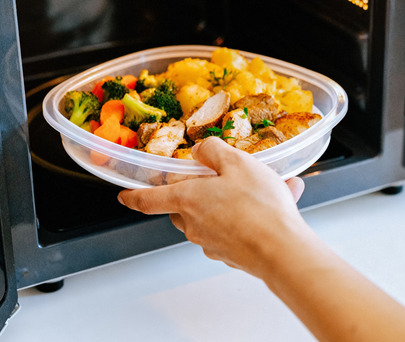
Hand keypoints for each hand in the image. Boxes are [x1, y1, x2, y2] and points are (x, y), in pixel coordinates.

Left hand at [117, 136, 308, 277]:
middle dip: (198, 194)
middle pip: (183, 208)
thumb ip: (213, 150)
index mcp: (187, 200)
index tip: (124, 197)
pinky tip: (275, 208)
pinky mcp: (231, 255)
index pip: (149, 200)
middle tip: (222, 180)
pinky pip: (233, 231)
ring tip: (267, 189)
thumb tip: (201, 150)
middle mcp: (194, 225)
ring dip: (231, 204)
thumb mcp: (237, 162)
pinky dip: (248, 219)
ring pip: (212, 219)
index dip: (134, 197)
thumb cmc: (258, 206)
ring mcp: (212, 243)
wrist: (280, 249)